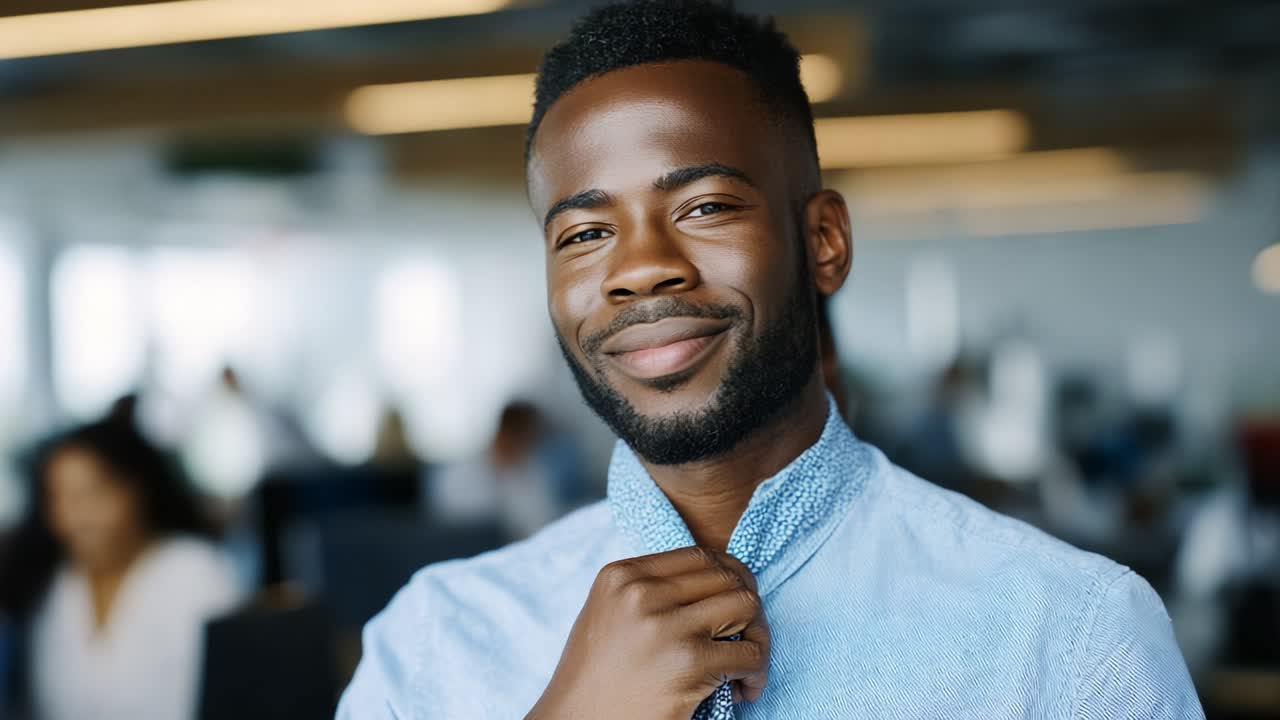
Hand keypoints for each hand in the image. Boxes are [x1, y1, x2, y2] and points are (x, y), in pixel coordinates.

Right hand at [526, 546, 769, 719]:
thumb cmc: (595, 680)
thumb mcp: (610, 615)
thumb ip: (648, 591)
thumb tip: (715, 579)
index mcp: (621, 575)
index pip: (700, 556)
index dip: (729, 578)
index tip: (732, 608)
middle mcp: (641, 593)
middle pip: (728, 576)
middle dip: (748, 608)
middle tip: (744, 638)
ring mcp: (665, 625)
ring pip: (747, 606)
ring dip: (757, 637)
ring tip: (744, 665)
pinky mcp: (688, 662)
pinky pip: (750, 653)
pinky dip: (756, 673)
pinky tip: (742, 689)